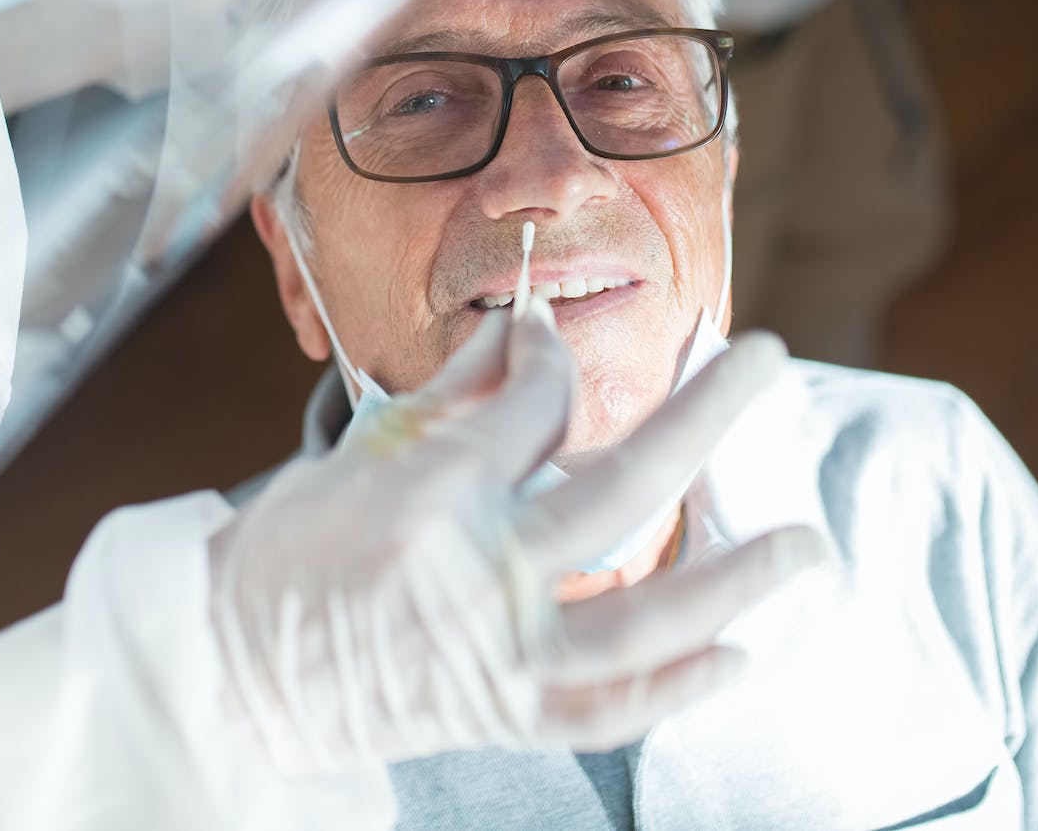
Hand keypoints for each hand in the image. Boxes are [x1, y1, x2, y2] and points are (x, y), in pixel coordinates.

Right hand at [210, 305, 824, 772]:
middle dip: (708, 414)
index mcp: (426, 491)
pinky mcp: (503, 713)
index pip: (532, 405)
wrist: (232, 672)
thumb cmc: (285, 553)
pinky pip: (609, 711)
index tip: (552, 339)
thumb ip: (453, 392)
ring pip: (643, 619)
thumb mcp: (354, 452)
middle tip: (771, 358)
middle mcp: (474, 571)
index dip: (551, 360)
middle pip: (620, 486)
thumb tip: (524, 324)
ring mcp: (497, 654)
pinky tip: (742, 656)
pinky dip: (680, 689)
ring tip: (806, 543)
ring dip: (735, 578)